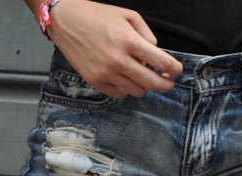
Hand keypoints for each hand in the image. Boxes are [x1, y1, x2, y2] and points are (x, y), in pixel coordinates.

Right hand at [46, 0, 182, 98]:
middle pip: (153, 84)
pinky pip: (120, 94)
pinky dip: (127, 89)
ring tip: (143, 77)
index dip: (175, 69)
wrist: (64, 20)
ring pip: (137, 92)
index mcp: (129, 41)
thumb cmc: (97, 15)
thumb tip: (155, 54)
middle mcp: (119, 60)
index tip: (177, 71)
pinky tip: (125, 79)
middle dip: (166, 85)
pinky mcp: (95, 81)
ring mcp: (106, 73)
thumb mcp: (128, 15)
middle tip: (168, 83)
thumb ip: (147, 35)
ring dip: (144, 86)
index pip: (162, 63)